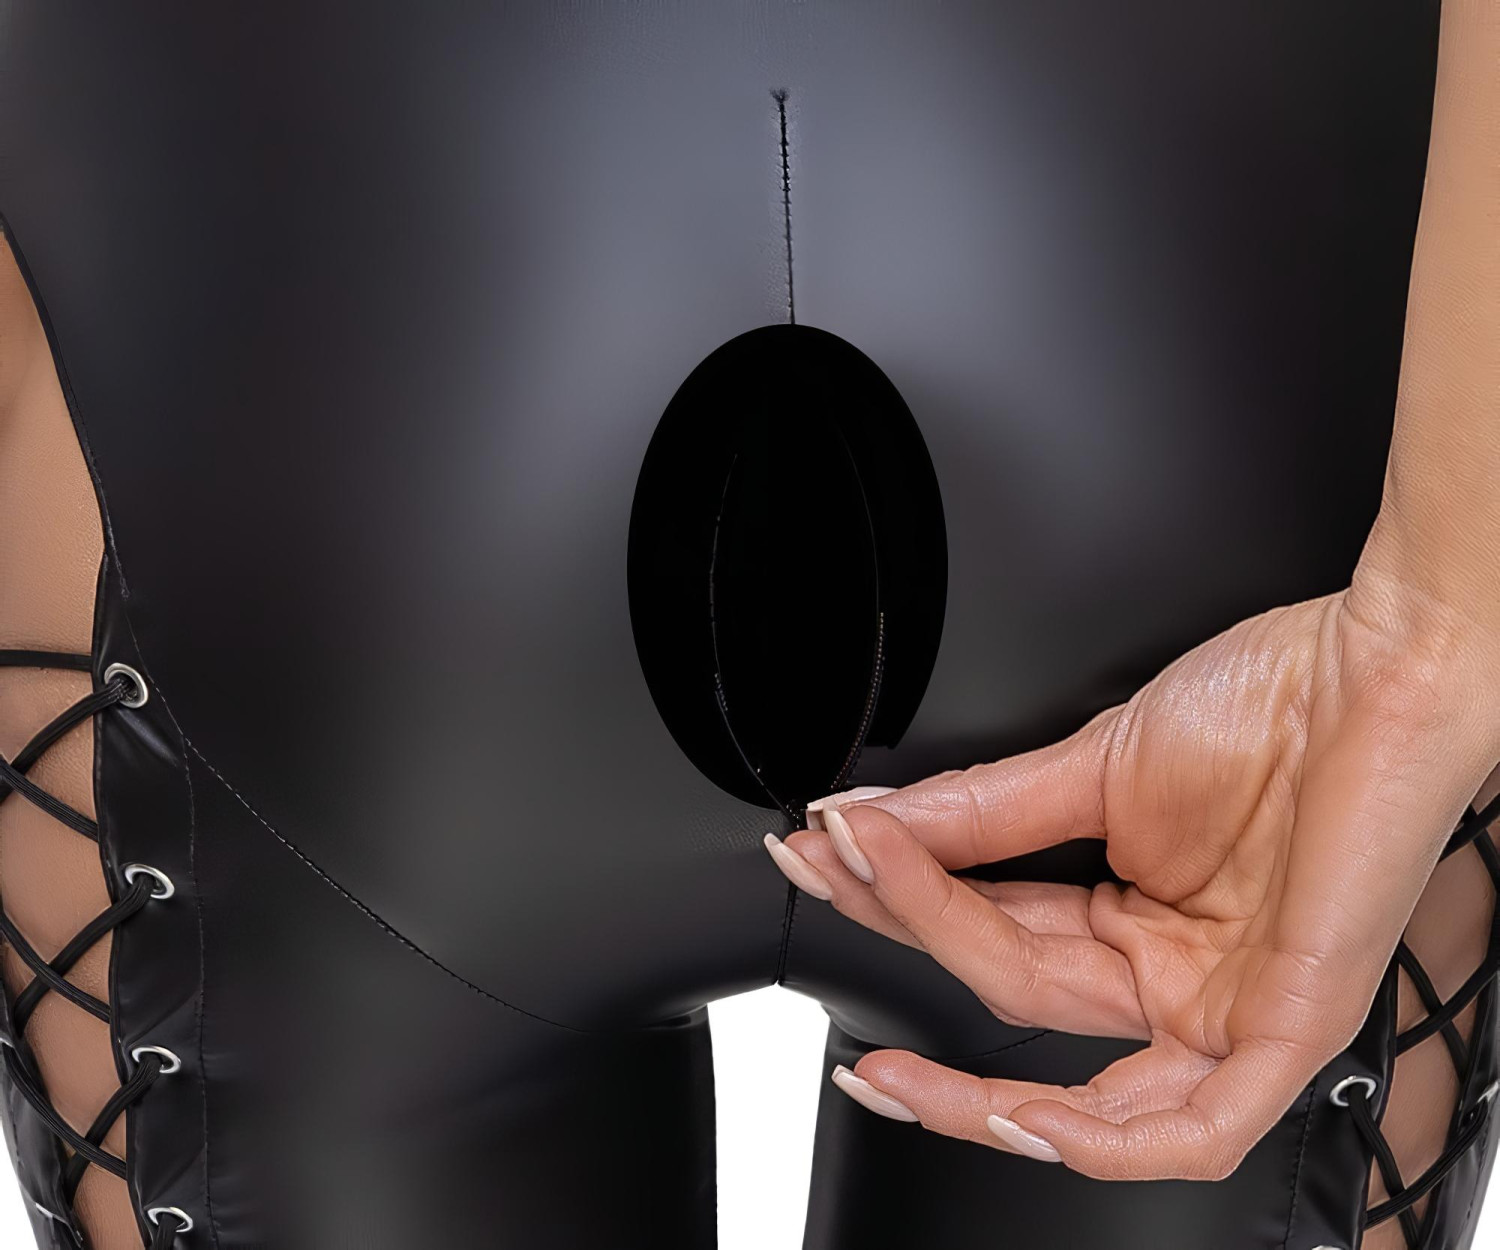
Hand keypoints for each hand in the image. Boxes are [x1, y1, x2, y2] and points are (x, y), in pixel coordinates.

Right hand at [768, 584, 1499, 1179]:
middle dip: (916, 937)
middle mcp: (1175, 973)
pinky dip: (1106, 1141)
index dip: (905, 898)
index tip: (831, 848)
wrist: (1380, 666)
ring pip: (1093, 1097)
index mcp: (1130, 916)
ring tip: (890, 1068)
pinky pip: (1196, 1126)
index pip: (994, 932)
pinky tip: (1019, 1119)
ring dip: (980, 1097)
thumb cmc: (1270, 701)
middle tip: (836, 873)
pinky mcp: (1288, 1021)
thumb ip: (986, 813)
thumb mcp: (1097, 763)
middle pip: (1019, 993)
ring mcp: (1229, 1005)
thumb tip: (879, 825)